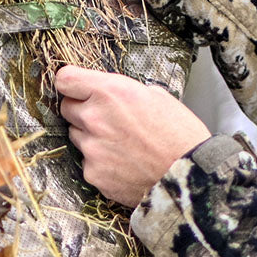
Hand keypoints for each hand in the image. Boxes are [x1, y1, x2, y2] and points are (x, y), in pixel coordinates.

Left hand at [55, 66, 210, 206]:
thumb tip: (113, 95)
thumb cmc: (182, 136)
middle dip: (83, 111)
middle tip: (107, 119)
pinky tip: (125, 164)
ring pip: (77, 136)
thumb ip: (126, 92)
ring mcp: (91, 148)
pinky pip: (88, 162)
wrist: (191, 177)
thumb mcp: (159, 97)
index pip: (65, 79)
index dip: (72, 84)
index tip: (76, 88)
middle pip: (67, 108)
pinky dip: (101, 163)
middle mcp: (95, 118)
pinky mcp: (93, 174)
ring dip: (92, 137)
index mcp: (111, 92)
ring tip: (122, 145)